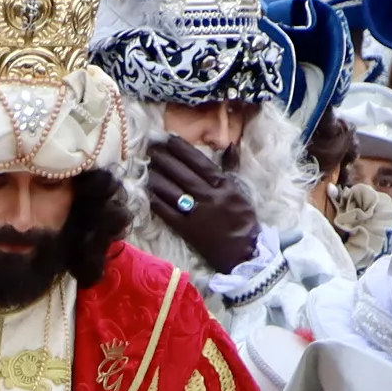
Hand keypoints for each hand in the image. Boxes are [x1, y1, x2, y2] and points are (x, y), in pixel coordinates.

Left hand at [143, 135, 260, 271]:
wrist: (245, 252)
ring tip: (146, 166)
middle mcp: (210, 197)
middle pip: (183, 174)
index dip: (182, 149)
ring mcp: (198, 214)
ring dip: (158, 178)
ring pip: (173, 192)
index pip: (199, 162)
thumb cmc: (244, 220)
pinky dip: (158, 202)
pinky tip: (148, 192)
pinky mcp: (189, 231)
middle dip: (165, 159)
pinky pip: (169, 214)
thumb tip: (230, 145)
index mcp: (223, 185)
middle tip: (150, 148)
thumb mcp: (241, 190)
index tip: (168, 138)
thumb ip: (232, 167)